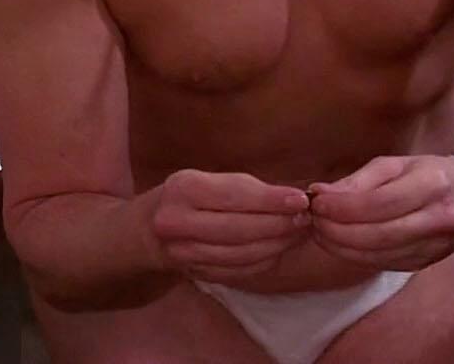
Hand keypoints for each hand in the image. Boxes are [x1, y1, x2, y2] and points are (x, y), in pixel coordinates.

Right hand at [143, 169, 310, 286]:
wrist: (147, 231)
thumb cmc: (188, 196)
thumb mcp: (207, 179)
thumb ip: (246, 189)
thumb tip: (294, 200)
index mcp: (183, 189)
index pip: (235, 197)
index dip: (272, 201)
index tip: (301, 200)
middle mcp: (178, 223)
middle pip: (240, 230)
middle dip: (279, 225)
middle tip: (306, 218)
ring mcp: (184, 254)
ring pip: (242, 254)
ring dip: (278, 244)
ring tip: (299, 232)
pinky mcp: (196, 274)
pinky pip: (239, 270)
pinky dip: (265, 260)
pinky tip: (280, 248)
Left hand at [306, 155, 453, 270]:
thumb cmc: (433, 174)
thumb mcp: (398, 164)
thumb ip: (359, 181)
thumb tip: (319, 194)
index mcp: (432, 185)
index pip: (378, 204)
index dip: (342, 207)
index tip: (316, 203)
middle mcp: (437, 219)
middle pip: (375, 235)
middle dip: (335, 230)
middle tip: (312, 220)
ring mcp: (434, 247)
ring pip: (376, 255)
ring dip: (340, 246)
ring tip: (320, 231)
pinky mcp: (425, 264)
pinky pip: (382, 264)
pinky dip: (354, 256)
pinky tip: (339, 243)